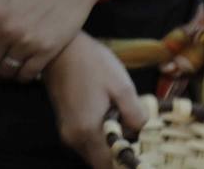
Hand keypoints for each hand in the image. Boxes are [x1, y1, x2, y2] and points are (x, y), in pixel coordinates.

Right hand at [43, 33, 143, 167]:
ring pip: (94, 151)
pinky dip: (101, 135)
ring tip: (126, 120)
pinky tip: (111, 114)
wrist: (61, 47)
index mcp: (88, 131)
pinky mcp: (65, 121)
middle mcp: (74, 137)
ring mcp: (67, 130)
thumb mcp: (121, 85)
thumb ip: (136, 115)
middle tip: (137, 133)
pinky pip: (87, 140)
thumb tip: (142, 131)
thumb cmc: (91, 63)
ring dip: (111, 143)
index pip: (109, 166)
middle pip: (102, 161)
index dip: (127, 163)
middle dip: (121, 153)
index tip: (143, 153)